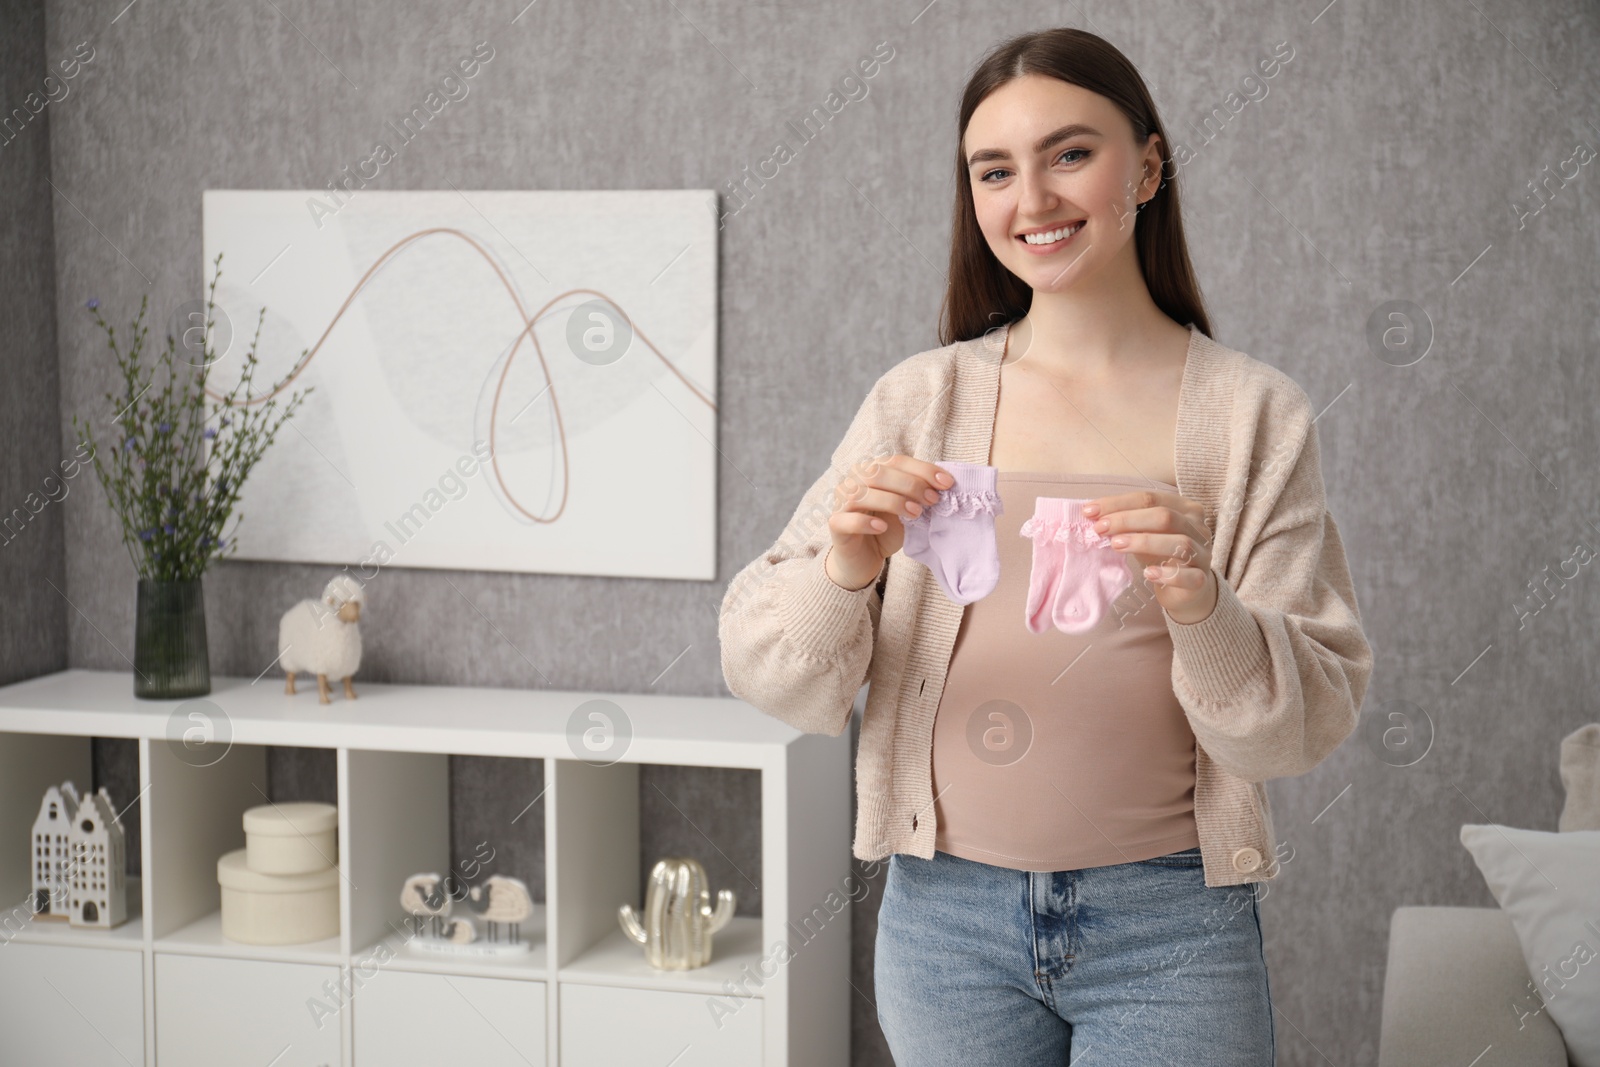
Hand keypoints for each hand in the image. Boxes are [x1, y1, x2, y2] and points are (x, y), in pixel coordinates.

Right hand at [826, 454, 953, 590]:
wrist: (864, 558)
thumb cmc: (886, 529)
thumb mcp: (907, 509)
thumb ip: (918, 495)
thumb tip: (944, 486)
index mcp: (871, 470)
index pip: (896, 461)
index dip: (922, 469)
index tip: (946, 483)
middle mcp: (852, 481)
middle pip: (878, 473)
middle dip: (910, 485)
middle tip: (932, 500)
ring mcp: (840, 502)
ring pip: (862, 494)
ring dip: (892, 502)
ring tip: (915, 514)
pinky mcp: (835, 524)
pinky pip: (848, 519)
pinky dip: (866, 522)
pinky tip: (883, 528)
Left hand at [1081, 489, 1217, 623]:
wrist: (1185, 590)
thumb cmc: (1161, 555)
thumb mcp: (1144, 534)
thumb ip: (1126, 522)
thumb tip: (1092, 514)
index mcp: (1185, 509)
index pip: (1151, 498)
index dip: (1119, 503)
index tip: (1090, 512)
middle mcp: (1198, 528)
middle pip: (1165, 517)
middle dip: (1128, 520)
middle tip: (1100, 529)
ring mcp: (1203, 554)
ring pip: (1180, 543)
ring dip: (1144, 542)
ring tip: (1116, 545)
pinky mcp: (1201, 580)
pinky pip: (1189, 576)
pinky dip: (1168, 574)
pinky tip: (1147, 574)